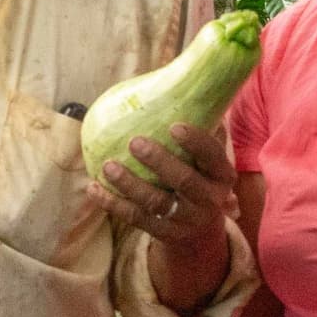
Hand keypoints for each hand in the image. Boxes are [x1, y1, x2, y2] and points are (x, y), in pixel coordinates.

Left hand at [86, 119, 238, 273]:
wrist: (201, 231)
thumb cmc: (199, 177)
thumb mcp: (207, 159)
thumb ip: (201, 127)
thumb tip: (178, 82)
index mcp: (222, 175)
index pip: (212, 156)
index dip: (195, 141)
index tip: (174, 126)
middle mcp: (209, 199)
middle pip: (184, 181)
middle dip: (159, 162)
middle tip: (135, 142)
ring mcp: (186, 219)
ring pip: (156, 202)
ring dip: (130, 184)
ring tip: (108, 166)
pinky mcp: (165, 234)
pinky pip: (136, 218)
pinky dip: (113, 204)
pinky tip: (94, 188)